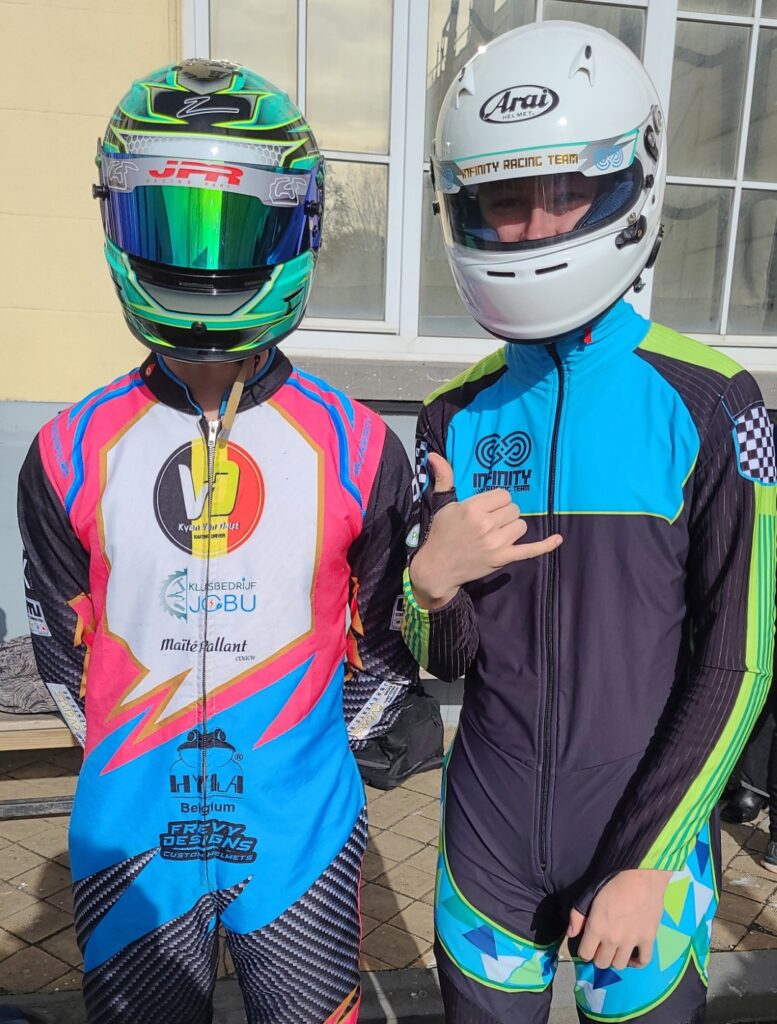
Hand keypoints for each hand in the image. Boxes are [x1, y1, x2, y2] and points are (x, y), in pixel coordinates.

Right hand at [409, 453, 561, 608]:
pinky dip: (545, 545)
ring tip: (496, 533)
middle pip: (514, 510)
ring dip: (512, 528)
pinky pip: (530, 550)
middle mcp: (486, 525)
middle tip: (489, 522)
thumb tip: (434, 454)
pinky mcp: (503, 559)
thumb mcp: (442, 504)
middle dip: (504, 514)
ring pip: (521, 526)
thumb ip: (444, 478)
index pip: (503, 495)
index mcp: (473, 508)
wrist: (437, 567)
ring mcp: (496, 543)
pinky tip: (558, 538)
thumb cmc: (441, 533)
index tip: (487, 508)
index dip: (497, 500)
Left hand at [567, 869, 672, 970]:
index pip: (585, 954)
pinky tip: (632, 956)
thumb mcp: (589, 895)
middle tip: (601, 947)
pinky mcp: (648, 940)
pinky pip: (643, 962)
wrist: (640, 876)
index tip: (587, 945)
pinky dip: (636, 963)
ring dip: (615, 959)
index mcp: (596, 928)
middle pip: (601, 963)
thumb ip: (578, 916)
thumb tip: (571, 934)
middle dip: (598, 956)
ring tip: (615, 950)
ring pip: (619, 965)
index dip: (584, 951)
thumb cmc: (612, 882)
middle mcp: (613, 939)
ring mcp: (632, 941)